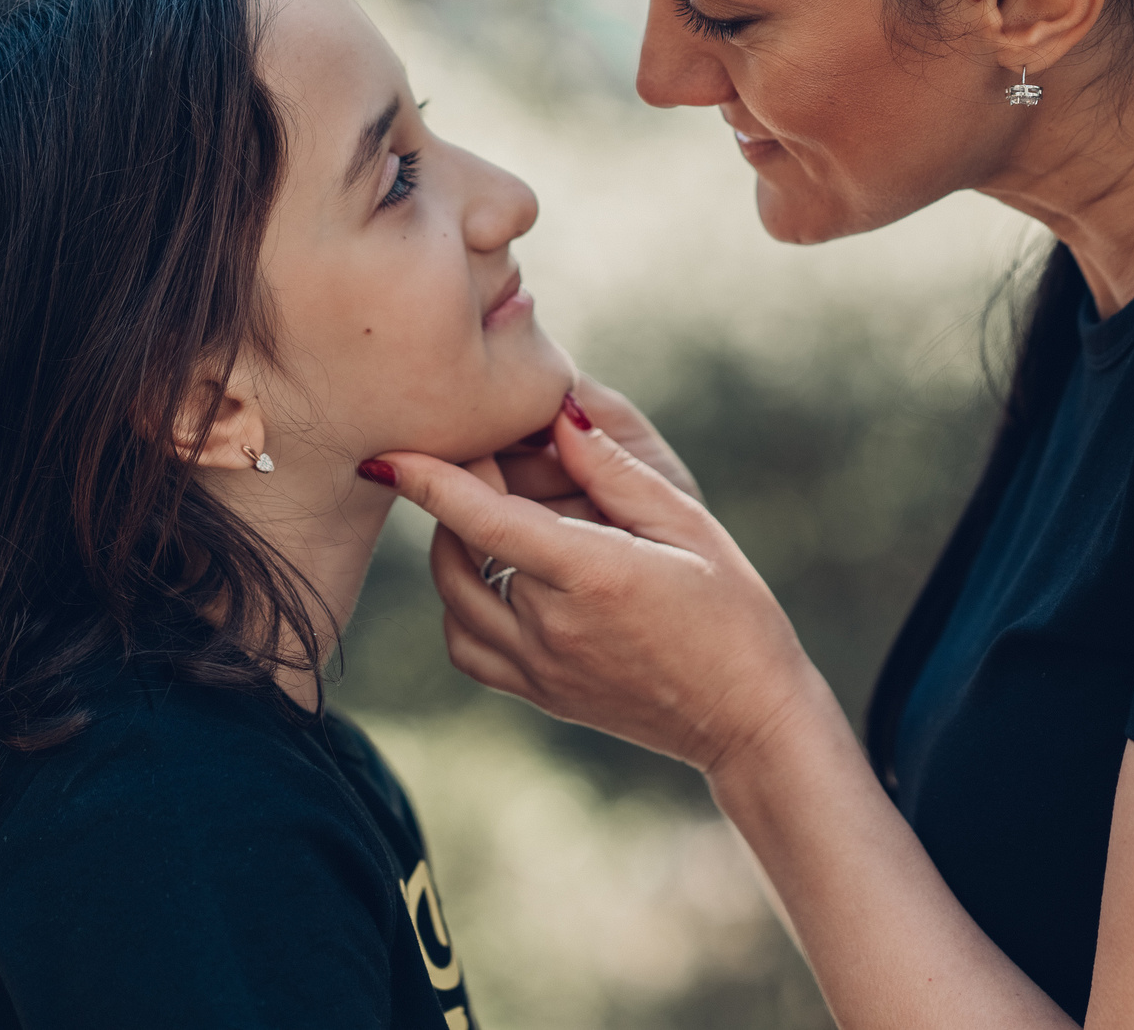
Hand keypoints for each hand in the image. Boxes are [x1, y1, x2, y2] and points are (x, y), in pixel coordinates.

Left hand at [365, 403, 829, 774]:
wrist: (748, 718)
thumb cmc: (733, 611)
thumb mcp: (689, 525)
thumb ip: (616, 471)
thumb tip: (559, 415)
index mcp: (592, 574)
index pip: (484, 518)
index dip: (428, 480)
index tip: (384, 454)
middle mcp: (553, 627)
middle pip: (459, 551)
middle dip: (453, 500)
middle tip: (482, 463)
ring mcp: (541, 669)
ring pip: (453, 602)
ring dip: (454, 552)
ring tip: (491, 517)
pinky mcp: (540, 695)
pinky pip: (469, 648)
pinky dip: (464, 606)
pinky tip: (500, 580)